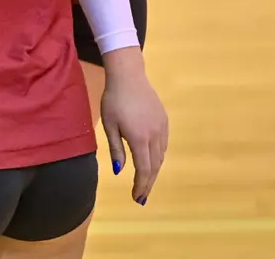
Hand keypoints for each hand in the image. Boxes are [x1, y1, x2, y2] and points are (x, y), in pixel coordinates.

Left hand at [99, 47, 169, 203]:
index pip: (144, 169)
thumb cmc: (114, 100)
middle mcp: (155, 135)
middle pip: (154, 166)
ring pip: (161, 156)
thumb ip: (116, 149)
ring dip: (154, 171)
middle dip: (148, 182)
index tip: (136, 197)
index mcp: (139, 138)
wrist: (128, 76)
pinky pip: (163, 145)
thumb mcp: (110, 125)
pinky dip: (158, 157)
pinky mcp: (164, 121)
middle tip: (141, 196)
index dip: (141, 185)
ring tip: (145, 181)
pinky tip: (151, 160)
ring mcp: (162, 128)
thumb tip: (120, 171)